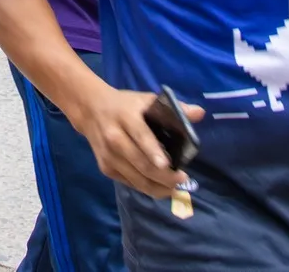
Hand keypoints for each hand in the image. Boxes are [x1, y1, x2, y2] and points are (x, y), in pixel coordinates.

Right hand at [77, 86, 203, 198]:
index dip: (153, 151)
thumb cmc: (125, 105)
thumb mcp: (146, 99)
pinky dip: (146, 187)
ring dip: (157, 187)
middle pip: (140, 163)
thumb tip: (199, 113)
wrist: (90, 110)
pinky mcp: (105, 168)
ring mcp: (108, 156)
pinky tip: (160, 187)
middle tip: (182, 180)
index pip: (140, 136)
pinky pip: (130, 183)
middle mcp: (114, 138)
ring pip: (136, 178)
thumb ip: (174, 107)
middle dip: (163, 176)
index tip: (167, 165)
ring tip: (175, 188)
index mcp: (125, 117)